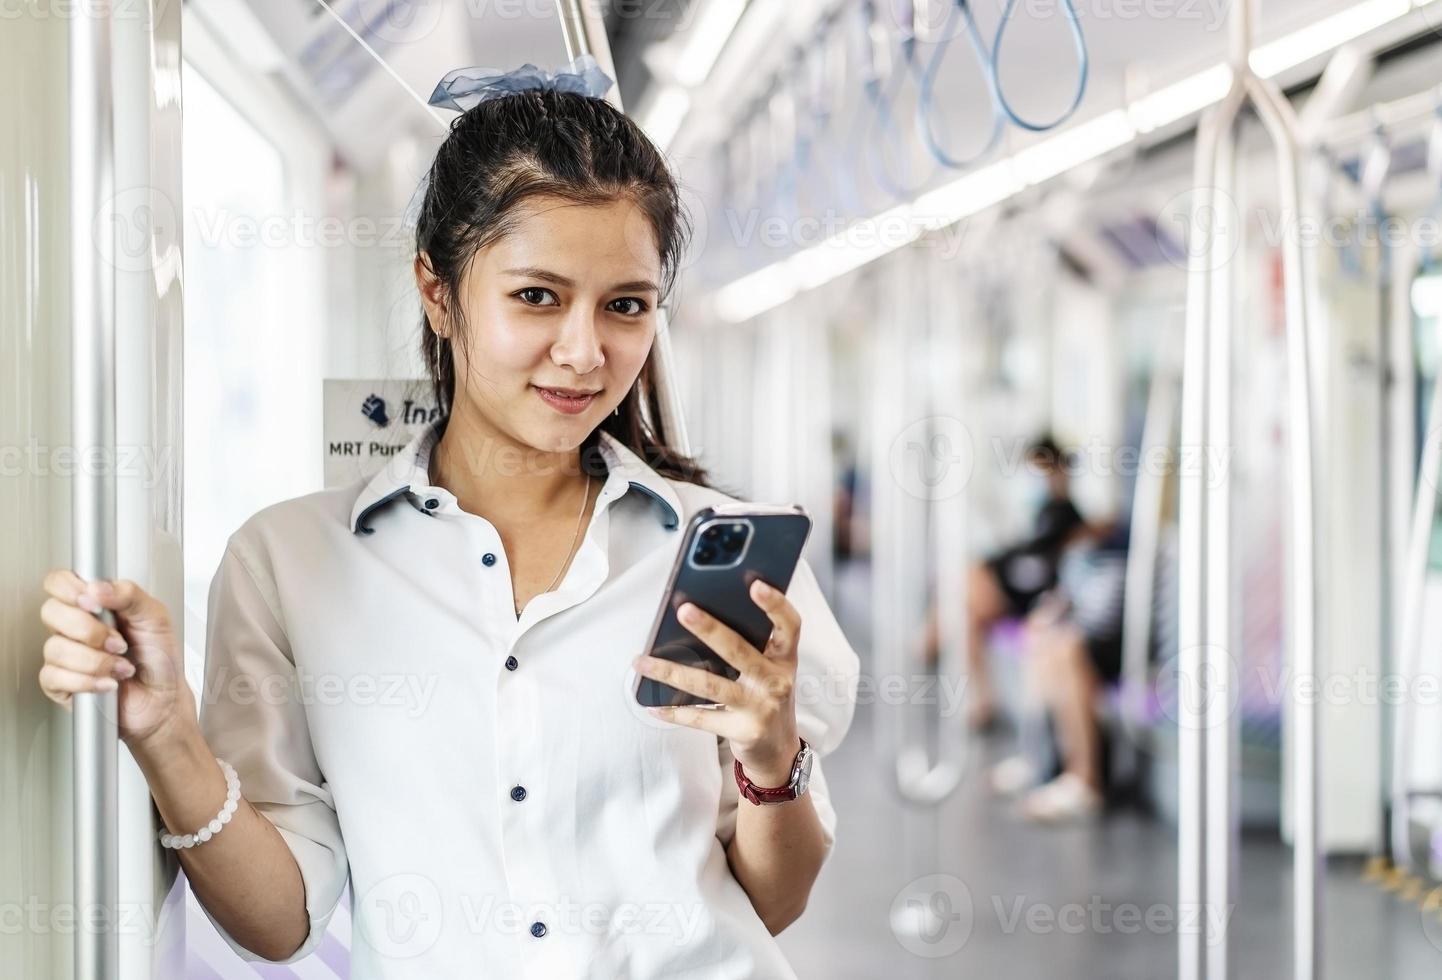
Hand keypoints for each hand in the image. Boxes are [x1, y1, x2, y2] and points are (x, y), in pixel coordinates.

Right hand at [38, 570, 195, 750]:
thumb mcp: (155, 617)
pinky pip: (55, 676)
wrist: (163, 698)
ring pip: (55, 647)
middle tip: (118, 642)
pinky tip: (108, 683)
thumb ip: (129, 594)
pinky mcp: (60, 684)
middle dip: (89, 630)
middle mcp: (75, 627)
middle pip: (51, 612)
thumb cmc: (159, 657)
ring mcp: (65, 655)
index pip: (59, 583)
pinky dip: (87, 681)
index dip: (68, 589)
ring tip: (121, 666)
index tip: (94, 603)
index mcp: (95, 604)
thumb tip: (97, 586)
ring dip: (95, 660)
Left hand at [635, 579, 802, 786]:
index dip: (776, 604)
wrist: (778, 750)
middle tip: (683, 610)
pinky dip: (674, 712)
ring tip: (643, 662)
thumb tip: (700, 616)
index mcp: (784, 658)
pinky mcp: (743, 731)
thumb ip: (751, 646)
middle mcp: (776, 681)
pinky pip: (701, 718)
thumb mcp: (769, 670)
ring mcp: (761, 708)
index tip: (755, 584)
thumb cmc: (766, 697)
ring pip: (711, 685)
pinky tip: (653, 706)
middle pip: (740, 651)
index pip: (789, 625)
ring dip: (672, 672)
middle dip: (710, 630)